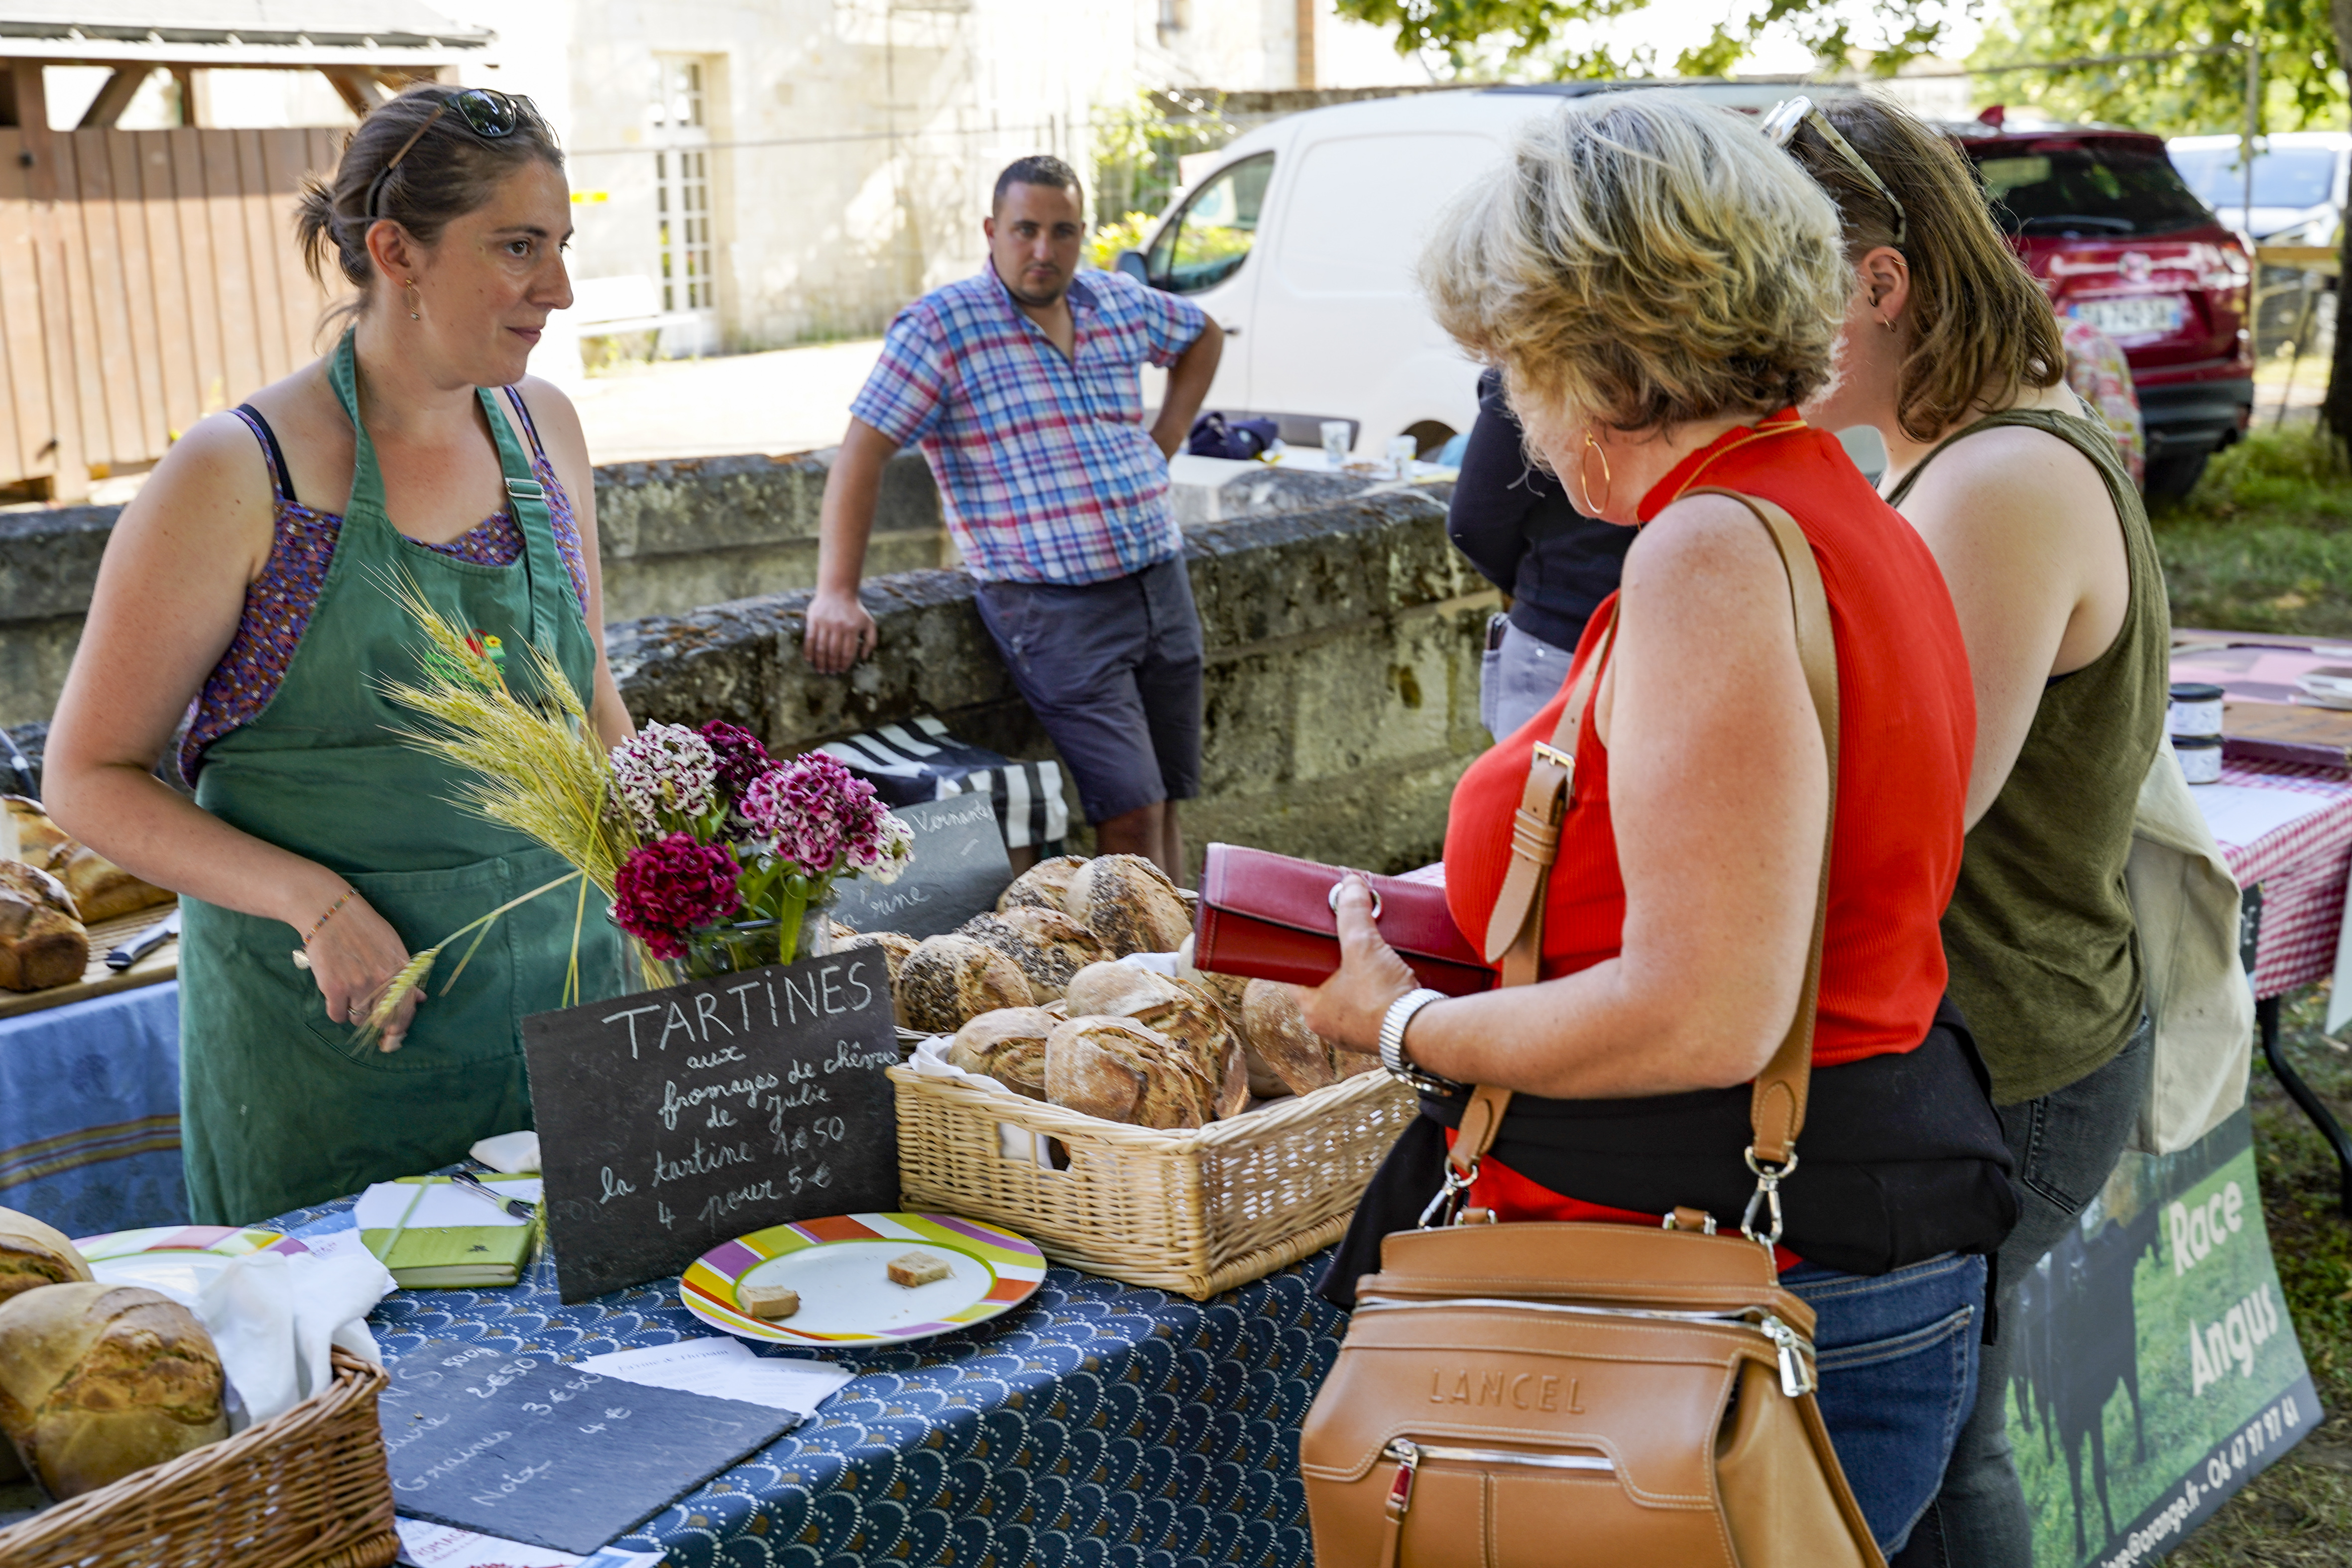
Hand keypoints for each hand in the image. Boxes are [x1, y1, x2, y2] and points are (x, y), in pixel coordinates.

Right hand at [304, 891, 421, 1052]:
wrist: (329, 911)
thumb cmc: (362, 927)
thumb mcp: (392, 945)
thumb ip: (406, 974)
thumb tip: (419, 998)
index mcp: (399, 969)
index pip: (406, 1010)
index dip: (400, 1028)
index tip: (394, 1036)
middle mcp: (381, 980)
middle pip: (382, 1020)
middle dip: (376, 1022)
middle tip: (367, 1014)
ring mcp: (357, 985)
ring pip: (359, 1019)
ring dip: (354, 1013)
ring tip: (349, 993)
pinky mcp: (334, 987)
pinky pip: (337, 1015)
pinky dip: (336, 1011)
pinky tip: (335, 996)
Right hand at [802, 587, 875, 674]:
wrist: (838, 591)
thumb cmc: (854, 610)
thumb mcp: (869, 623)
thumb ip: (871, 640)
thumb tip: (864, 657)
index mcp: (852, 628)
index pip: (848, 652)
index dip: (845, 664)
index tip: (842, 670)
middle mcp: (838, 626)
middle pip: (834, 652)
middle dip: (832, 665)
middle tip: (831, 672)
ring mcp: (825, 623)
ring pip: (821, 647)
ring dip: (821, 661)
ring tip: (821, 670)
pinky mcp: (813, 619)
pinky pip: (810, 639)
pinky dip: (809, 650)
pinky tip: (809, 660)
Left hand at [1292, 875, 1419, 1051]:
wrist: (1424, 1031)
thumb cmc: (1383, 997)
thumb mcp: (1363, 946)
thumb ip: (1353, 913)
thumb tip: (1350, 882)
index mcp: (1313, 1010)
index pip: (1294, 976)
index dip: (1300, 953)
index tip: (1309, 936)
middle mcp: (1329, 1026)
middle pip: (1323, 983)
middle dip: (1334, 960)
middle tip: (1342, 938)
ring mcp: (1354, 1033)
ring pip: (1347, 996)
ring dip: (1356, 975)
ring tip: (1365, 952)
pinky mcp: (1379, 1034)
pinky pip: (1370, 1007)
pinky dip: (1375, 990)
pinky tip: (1385, 973)